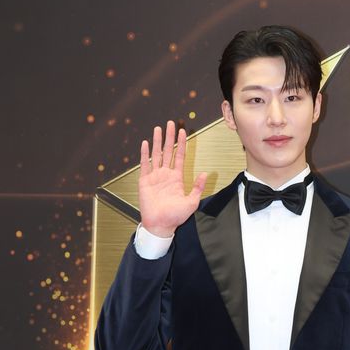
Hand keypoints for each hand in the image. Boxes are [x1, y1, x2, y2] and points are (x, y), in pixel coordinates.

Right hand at [139, 120, 207, 236]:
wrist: (160, 225)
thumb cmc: (175, 217)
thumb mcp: (191, 202)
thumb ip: (197, 187)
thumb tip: (205, 174)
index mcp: (176, 179)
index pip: (179, 156)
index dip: (181, 144)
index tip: (183, 131)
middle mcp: (165, 175)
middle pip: (168, 151)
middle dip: (170, 137)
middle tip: (170, 123)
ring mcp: (155, 177)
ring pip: (156, 154)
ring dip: (157, 141)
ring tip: (158, 129)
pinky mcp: (144, 181)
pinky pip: (144, 164)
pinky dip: (145, 154)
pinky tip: (145, 143)